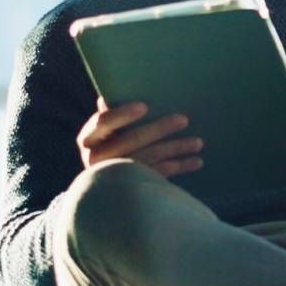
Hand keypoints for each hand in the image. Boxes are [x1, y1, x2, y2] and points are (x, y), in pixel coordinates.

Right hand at [77, 98, 203, 176]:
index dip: (123, 114)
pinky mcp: (133, 187)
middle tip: (184, 119)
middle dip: (159, 129)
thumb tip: (107, 98)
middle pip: (131, 141)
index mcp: (88, 139)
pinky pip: (158, 175)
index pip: (104, 123)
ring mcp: (115, 175)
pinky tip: (196, 161)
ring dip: (175, 149)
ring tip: (198, 142)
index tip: (145, 106)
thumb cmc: (109, 142)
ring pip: (149, 159)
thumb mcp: (105, 129)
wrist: (106, 182)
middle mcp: (97, 159)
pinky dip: (179, 167)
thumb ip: (109, 115)